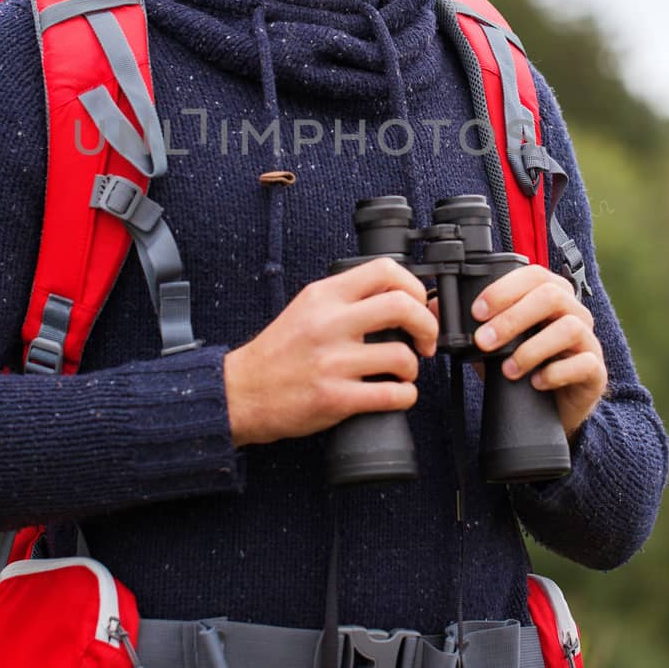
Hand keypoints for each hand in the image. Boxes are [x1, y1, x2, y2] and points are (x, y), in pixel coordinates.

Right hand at [224, 257, 438, 447]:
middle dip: (427, 325)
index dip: (414, 286)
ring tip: (402, 372)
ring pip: (402, 356)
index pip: (384, 270)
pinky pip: (392, 395)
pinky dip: (405, 396)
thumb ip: (346, 299)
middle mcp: (329, 323)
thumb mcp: (307, 308)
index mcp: (324, 295)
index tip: (418, 303)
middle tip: (426, 339)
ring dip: (413, 368)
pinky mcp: (335, 397)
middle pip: (403, 307)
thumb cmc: (277, 353)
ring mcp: (333, 361)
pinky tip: (396, 394)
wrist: (241, 391)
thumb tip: (399, 298)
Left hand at [471, 266, 605, 438]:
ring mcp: (588, 339)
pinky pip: (584, 363)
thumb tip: (434, 308)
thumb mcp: (493, 342)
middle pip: (550, 296)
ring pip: (568, 328)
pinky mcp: (595, 370)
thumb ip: (469, 323)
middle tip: (484, 341)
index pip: (532, 275)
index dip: (504, 289)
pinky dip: (555, 373)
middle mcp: (573, 311)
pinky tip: (535, 383)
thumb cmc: (524, 365)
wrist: (551, 405)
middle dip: (512, 318)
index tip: (476, 312)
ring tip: (507, 370)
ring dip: (531, 349)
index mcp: (550, 294)